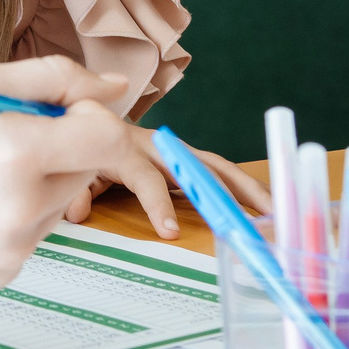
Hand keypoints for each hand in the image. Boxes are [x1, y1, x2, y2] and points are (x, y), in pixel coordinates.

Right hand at [0, 56, 181, 288]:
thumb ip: (52, 78)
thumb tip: (115, 88)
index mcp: (15, 153)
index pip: (105, 136)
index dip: (92, 114)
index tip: (65, 108)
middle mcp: (21, 209)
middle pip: (86, 170)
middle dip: (61, 148)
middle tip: (4, 136)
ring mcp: (13, 249)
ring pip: (60, 203)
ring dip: (38, 183)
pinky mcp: (2, 274)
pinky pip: (33, 234)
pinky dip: (14, 215)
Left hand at [60, 134, 271, 232]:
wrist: (86, 116)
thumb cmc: (82, 146)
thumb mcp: (74, 169)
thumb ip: (76, 189)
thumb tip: (77, 212)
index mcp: (126, 149)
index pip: (147, 178)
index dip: (158, 204)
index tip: (170, 233)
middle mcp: (157, 146)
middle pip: (198, 165)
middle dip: (226, 191)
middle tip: (249, 220)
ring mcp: (174, 150)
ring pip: (215, 165)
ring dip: (246, 186)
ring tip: (274, 211)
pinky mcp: (183, 156)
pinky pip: (215, 169)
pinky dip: (240, 184)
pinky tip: (262, 204)